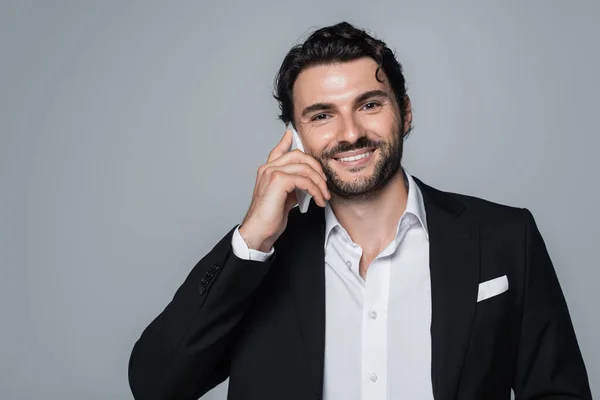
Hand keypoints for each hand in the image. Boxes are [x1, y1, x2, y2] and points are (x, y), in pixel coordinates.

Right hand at [238, 128, 330, 251]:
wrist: (259, 231)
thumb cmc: (269, 217)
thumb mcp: (283, 198)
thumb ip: (291, 185)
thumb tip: (305, 182)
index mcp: (268, 171)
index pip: (278, 150)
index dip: (286, 141)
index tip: (292, 134)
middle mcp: (268, 168)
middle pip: (298, 155)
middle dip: (316, 167)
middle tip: (325, 182)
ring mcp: (272, 172)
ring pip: (305, 167)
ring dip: (319, 183)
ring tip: (324, 196)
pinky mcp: (278, 181)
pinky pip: (305, 180)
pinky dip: (316, 190)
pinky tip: (318, 200)